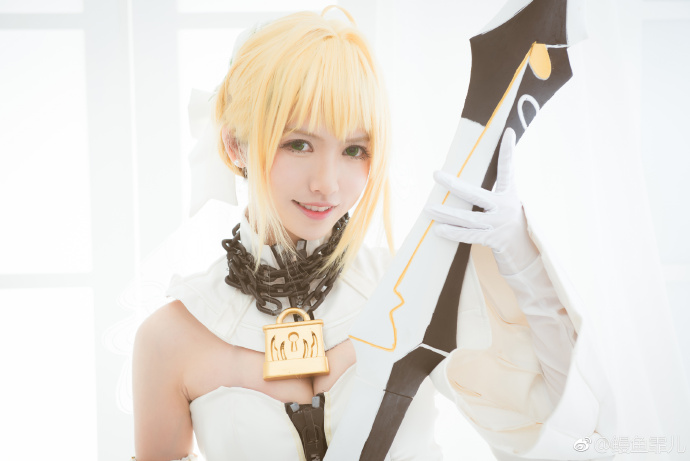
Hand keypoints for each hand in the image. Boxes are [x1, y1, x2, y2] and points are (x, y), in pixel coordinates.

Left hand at [425, 128, 538, 274]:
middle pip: (475, 194)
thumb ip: (492, 192)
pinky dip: (453, 233)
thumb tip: (470, 178)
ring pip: (467, 218)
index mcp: (510, 195)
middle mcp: (505, 207)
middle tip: (435, 174)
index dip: (508, 150)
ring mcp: (499, 224)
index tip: (506, 132)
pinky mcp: (494, 240)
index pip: (508, 168)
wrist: (526, 254)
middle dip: (453, 184)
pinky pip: (468, 236)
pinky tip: (438, 230)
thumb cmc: (509, 225)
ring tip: (428, 209)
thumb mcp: (506, 204)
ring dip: (445, 214)